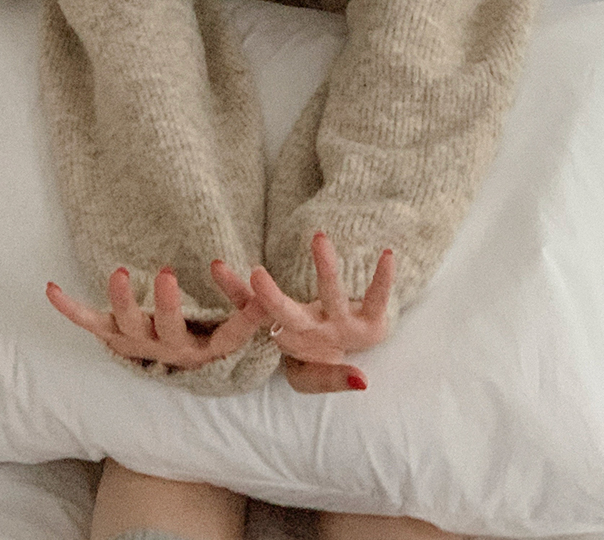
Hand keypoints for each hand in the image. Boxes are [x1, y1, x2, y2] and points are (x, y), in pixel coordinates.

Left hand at [46, 265, 266, 370]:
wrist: (180, 366)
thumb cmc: (210, 337)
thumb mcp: (234, 327)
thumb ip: (249, 306)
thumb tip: (261, 278)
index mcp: (201, 348)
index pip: (223, 333)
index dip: (225, 307)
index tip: (222, 267)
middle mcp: (167, 349)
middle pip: (164, 331)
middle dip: (165, 305)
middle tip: (169, 274)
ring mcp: (137, 343)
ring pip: (126, 329)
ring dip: (121, 302)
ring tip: (122, 273)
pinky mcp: (114, 335)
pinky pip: (90, 324)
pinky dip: (70, 309)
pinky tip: (51, 289)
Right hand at [212, 232, 394, 393]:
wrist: (345, 365)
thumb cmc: (302, 345)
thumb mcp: (262, 318)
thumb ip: (238, 295)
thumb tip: (214, 263)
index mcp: (283, 331)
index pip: (252, 311)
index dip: (235, 292)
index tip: (217, 265)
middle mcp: (311, 331)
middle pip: (287, 315)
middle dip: (271, 298)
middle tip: (255, 274)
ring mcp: (342, 327)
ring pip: (332, 298)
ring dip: (325, 269)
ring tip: (318, 237)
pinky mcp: (371, 325)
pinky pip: (376, 299)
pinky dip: (383, 279)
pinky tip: (388, 254)